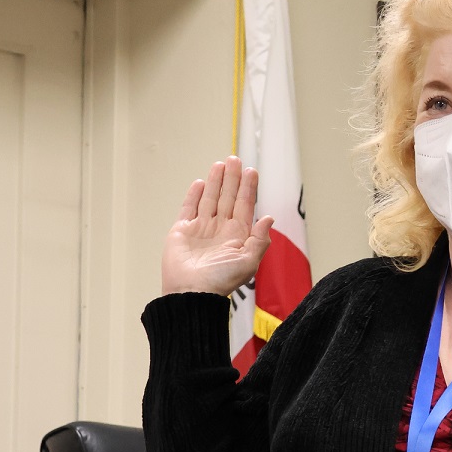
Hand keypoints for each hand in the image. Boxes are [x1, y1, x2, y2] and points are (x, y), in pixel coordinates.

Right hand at [162, 156, 273, 295]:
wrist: (191, 292)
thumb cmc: (221, 281)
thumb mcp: (248, 262)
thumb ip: (260, 240)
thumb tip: (269, 218)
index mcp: (238, 236)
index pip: (245, 206)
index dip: (249, 189)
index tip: (252, 171)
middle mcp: (221, 230)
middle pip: (228, 198)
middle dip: (232, 179)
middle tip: (235, 159)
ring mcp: (201, 229)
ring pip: (210, 199)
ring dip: (216, 182)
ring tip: (220, 164)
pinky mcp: (182, 230)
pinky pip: (189, 208)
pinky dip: (194, 195)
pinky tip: (200, 182)